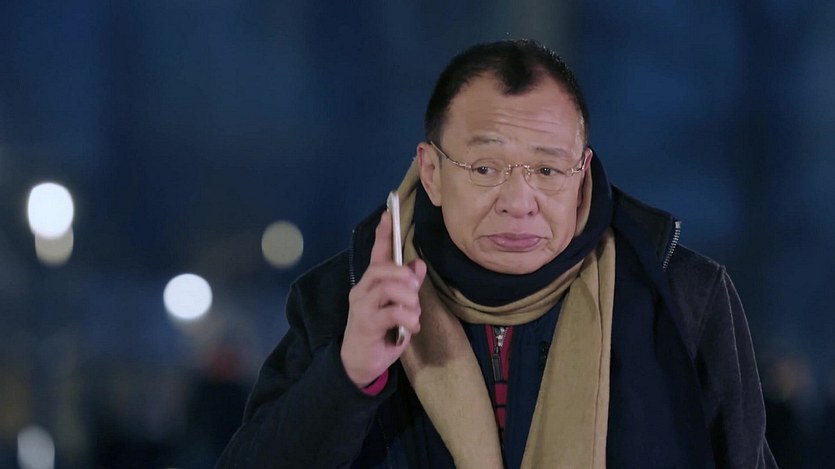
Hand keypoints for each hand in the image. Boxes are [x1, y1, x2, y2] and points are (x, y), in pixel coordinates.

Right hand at [341, 212, 426, 387]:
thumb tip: (418, 264)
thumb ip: (408, 288)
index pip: (376, 254)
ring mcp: (362, 306)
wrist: (358, 365)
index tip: (389, 214)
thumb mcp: (399, 309)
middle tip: (415, 290)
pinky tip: (411, 327)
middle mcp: (362, 291)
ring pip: (388, 287)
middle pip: (382, 268)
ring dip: (409, 300)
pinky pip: (393, 312)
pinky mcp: (366, 323)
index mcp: (370, 285)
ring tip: (413, 315)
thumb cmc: (380, 335)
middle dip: (404, 276)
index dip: (383, 234)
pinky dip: (409, 318)